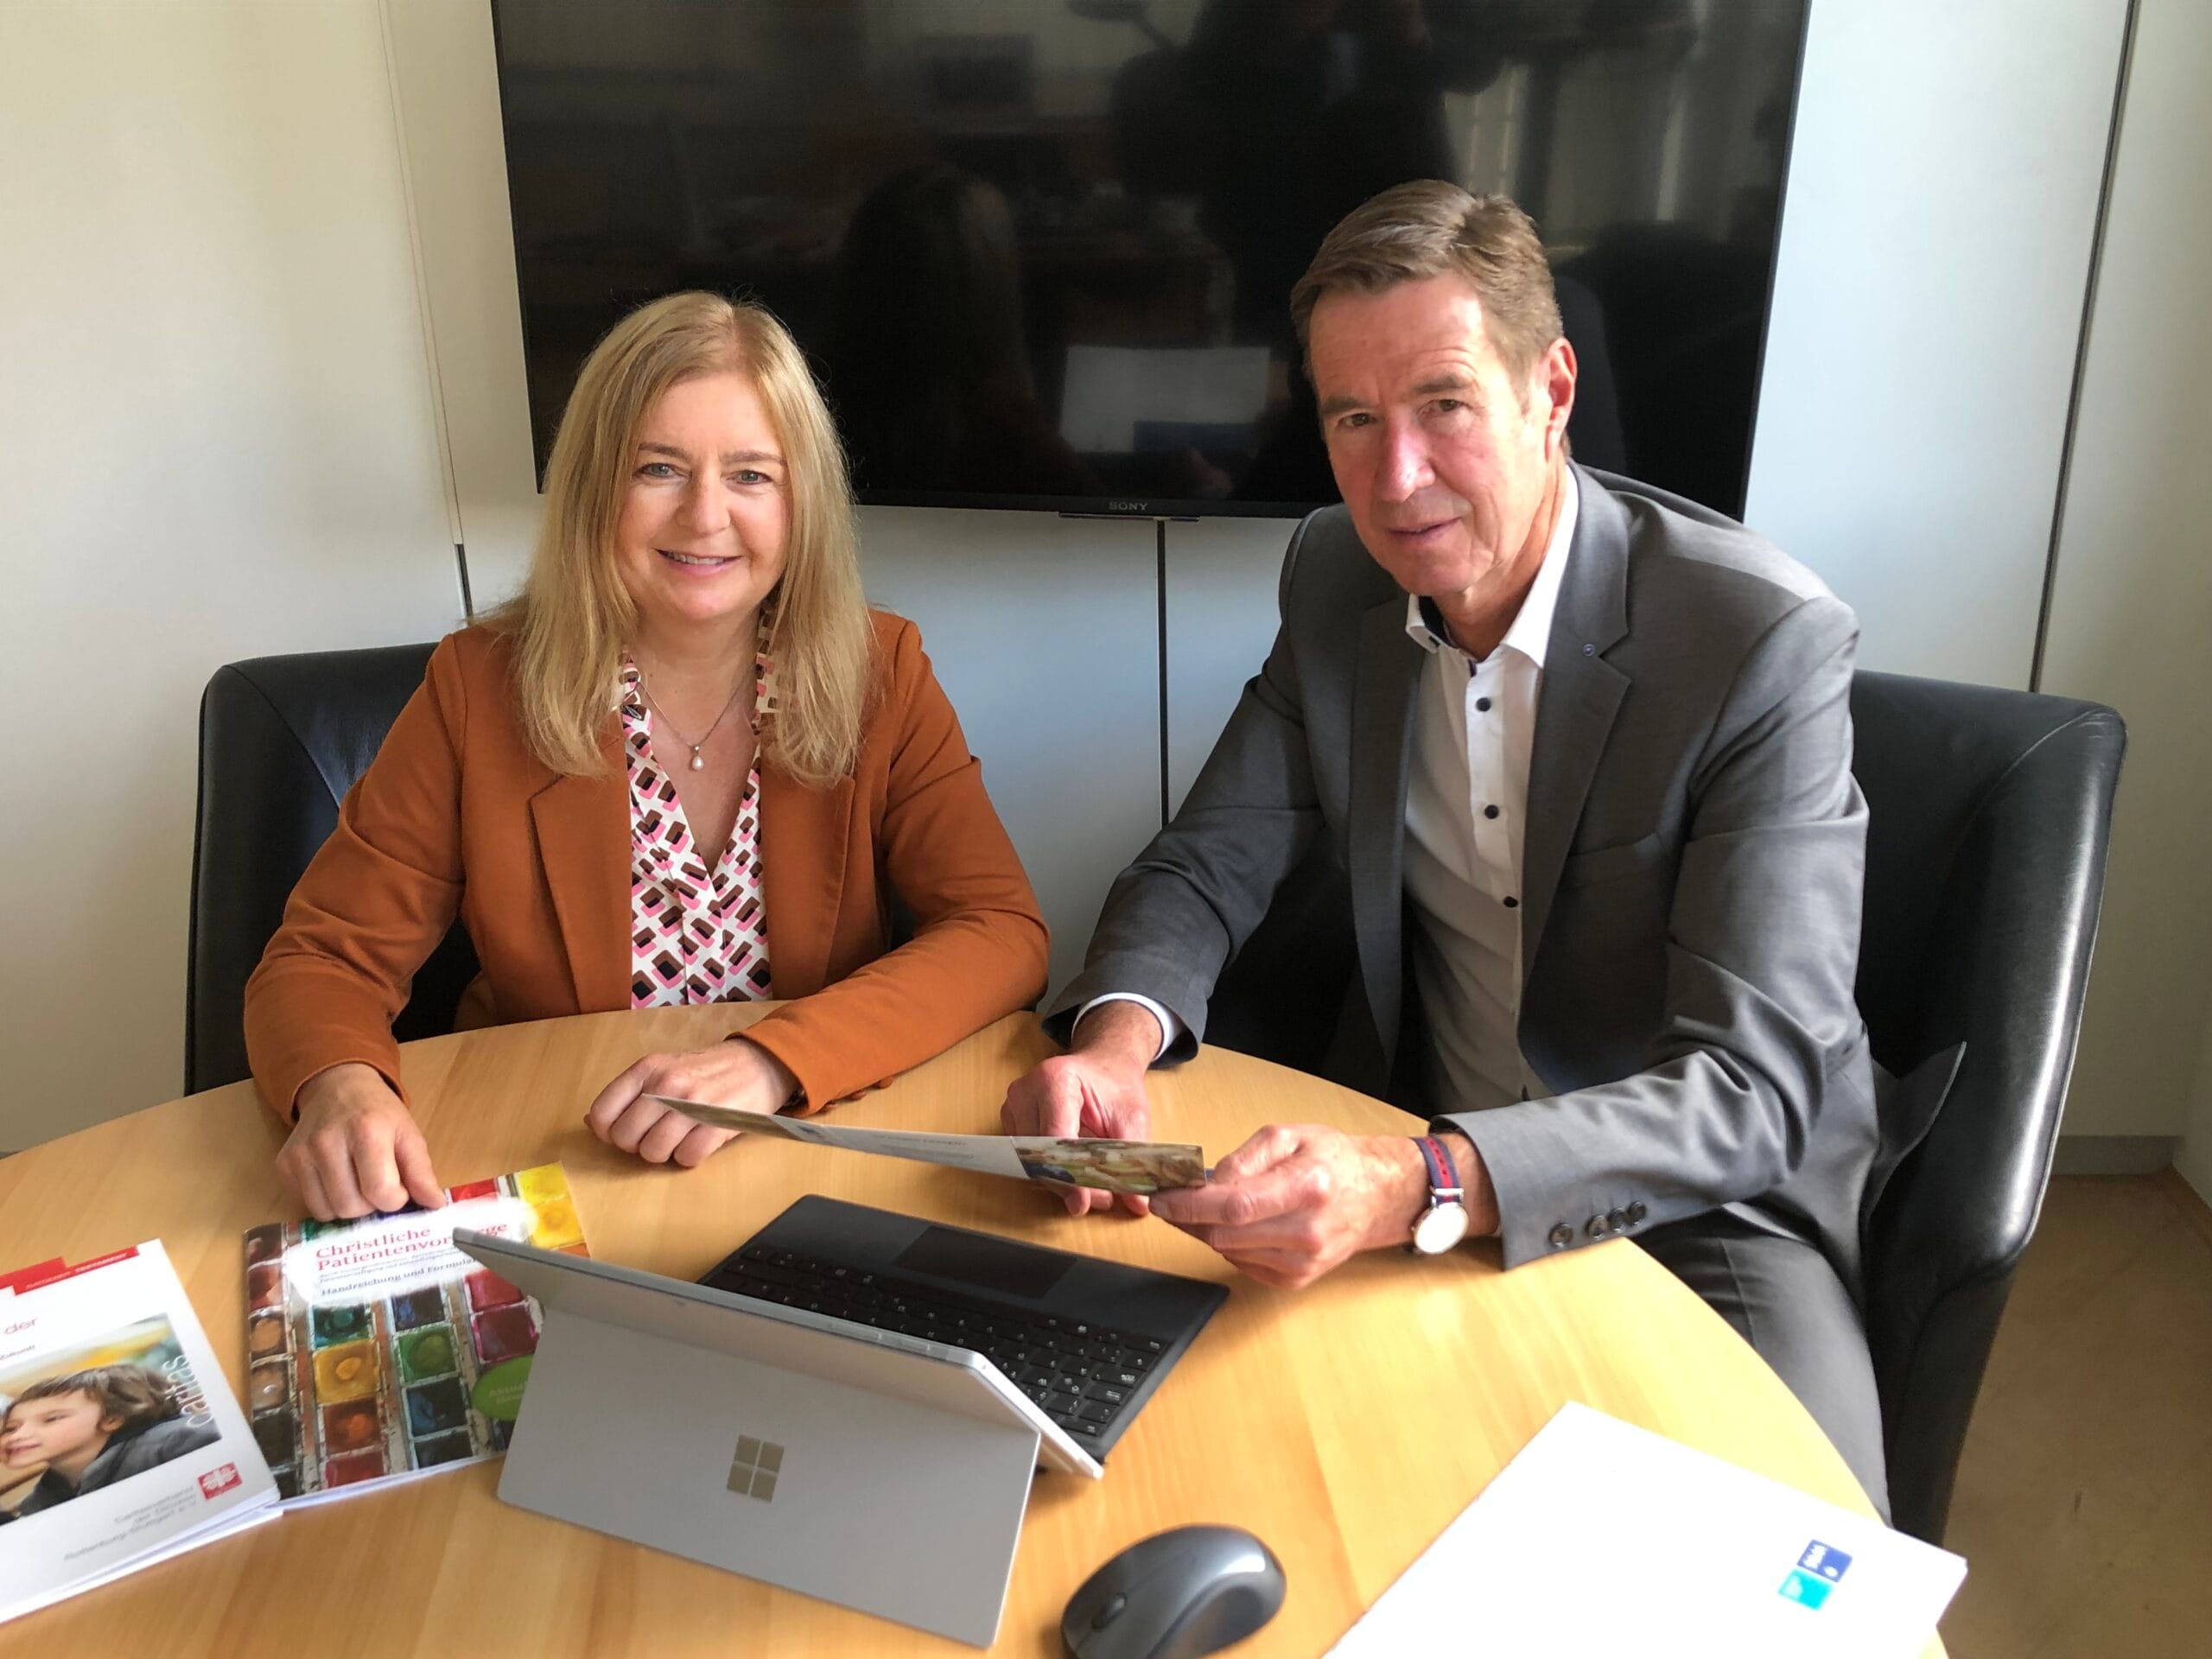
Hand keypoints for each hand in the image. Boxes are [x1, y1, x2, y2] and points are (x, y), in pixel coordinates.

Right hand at [279, 1062, 446, 1220]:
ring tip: (356, 1182)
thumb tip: (434, 1205)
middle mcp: (328, 1141)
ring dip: (348, 1206)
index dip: (395, 1199)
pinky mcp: (284, 1164)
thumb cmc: (378, 1114)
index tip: (398, 1187)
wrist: (336, 1088)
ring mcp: (302, 1153)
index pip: (381, 1191)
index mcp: (367, 1131)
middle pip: (351, 1207)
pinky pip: (308, 1204)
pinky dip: (326, 1201)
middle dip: (371, 1205)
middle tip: (376, 1184)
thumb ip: (421, 1172)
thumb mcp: (408, 1134)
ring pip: (328, 1212)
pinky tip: (335, 1179)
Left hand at [585, 1037, 798, 1167]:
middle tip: (658, 1135)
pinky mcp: (717, 1124)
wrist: (760, 1064)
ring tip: (681, 1137)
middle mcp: (666, 1083)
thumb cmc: (706, 1072)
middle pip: (625, 1138)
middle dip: (638, 1145)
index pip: (603, 1112)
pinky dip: (690, 1156)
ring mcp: (693, 1104)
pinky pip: (686, 1158)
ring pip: (653, 1152)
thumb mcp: (663, 1069)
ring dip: (665, 1153)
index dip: (609, 1132)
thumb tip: (593, 1123)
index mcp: (648, 1068)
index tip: (626, 1133)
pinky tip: (700, 1140)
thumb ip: (630, 1094)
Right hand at [1001, 1001, 1159, 1216]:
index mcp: (1055, 1080)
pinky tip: (1074, 1174)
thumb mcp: (1131, 1116)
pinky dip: (1050, 1171)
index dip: (1067, 1173)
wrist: (1102, 1066)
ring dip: (1059, 1181)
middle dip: (1067, 1182)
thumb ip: (1130, 1156)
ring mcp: (1014, 1105)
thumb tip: (1138, 1202)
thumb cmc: (1114, 1086)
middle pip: (1038, 1152)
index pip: (1054, 1137)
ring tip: (1092, 1191)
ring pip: (1029, 1160)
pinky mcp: (1012, 1120)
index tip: (1083, 1201)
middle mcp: (1026, 1091)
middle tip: (1099, 1199)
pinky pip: (1026, 1157)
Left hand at [1149, 1127, 1493, 1288]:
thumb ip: (1245, 1157)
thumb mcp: (1289, 1136)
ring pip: (1229, 1253)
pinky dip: (1230, 1245)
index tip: (1162, 1199)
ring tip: (1207, 1208)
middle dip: (1189, 1219)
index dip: (1190, 1205)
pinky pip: (1244, 1265)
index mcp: (1307, 1187)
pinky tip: (1239, 1226)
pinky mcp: (1298, 1280)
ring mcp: (1304, 1262)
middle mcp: (1308, 1231)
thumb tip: (1208, 1183)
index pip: (1235, 1205)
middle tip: (1173, 1201)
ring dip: (1207, 1231)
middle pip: (1225, 1235)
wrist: (1377, 1196)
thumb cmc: (1333, 1160)